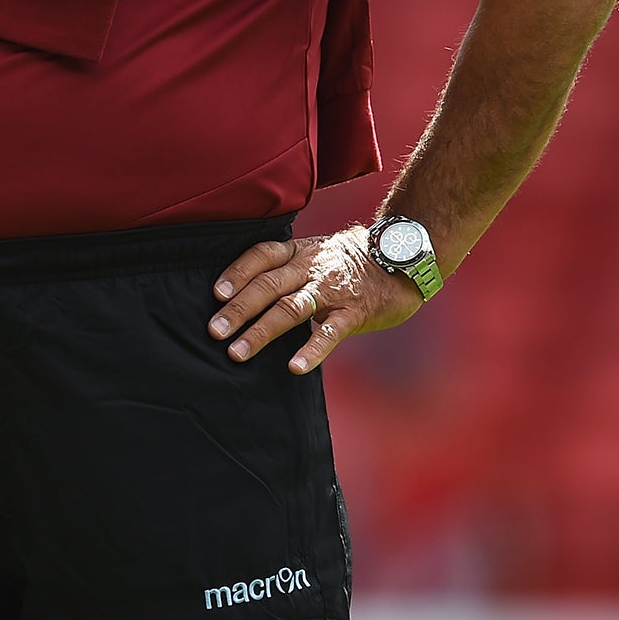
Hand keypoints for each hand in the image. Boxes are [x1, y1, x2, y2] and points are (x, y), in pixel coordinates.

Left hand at [207, 226, 426, 374]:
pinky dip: (311, 350)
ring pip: (290, 309)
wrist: (403, 258)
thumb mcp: (314, 253)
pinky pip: (330, 332)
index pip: (260, 257)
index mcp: (297, 252)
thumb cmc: (349, 261)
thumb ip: (285, 268)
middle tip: (214, 332)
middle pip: (268, 286)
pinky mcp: (354, 312)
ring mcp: (332, 290)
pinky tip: (295, 367)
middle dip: (238, 310)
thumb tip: (242, 292)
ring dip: (261, 331)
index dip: (237, 273)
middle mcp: (310, 268)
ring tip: (238, 352)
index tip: (215, 294)